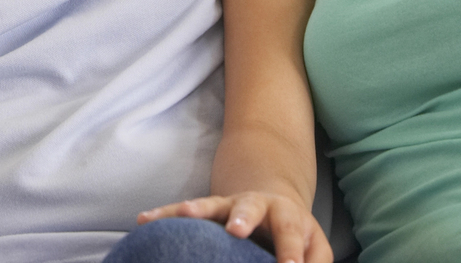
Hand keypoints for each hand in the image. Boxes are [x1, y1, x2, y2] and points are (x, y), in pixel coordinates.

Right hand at [139, 191, 331, 262]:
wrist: (273, 204)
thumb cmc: (296, 235)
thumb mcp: (315, 246)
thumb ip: (315, 261)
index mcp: (286, 216)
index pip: (290, 235)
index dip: (290, 252)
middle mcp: (256, 205)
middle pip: (250, 208)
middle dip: (243, 218)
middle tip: (237, 230)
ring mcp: (229, 206)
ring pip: (211, 204)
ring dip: (198, 208)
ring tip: (184, 212)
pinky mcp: (208, 211)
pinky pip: (183, 212)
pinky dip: (165, 214)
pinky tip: (144, 219)